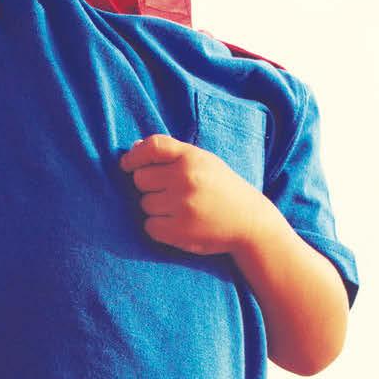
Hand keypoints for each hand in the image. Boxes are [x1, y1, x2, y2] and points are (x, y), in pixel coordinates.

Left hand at [119, 133, 260, 256]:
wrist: (250, 223)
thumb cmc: (222, 188)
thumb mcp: (204, 162)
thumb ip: (171, 154)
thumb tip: (133, 148)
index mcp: (192, 157)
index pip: (153, 146)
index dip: (135, 155)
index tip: (127, 164)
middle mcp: (186, 179)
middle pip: (141, 179)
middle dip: (150, 186)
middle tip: (170, 192)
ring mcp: (182, 205)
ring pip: (144, 204)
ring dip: (156, 208)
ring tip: (180, 209)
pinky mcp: (179, 231)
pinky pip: (150, 226)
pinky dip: (159, 227)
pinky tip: (178, 224)